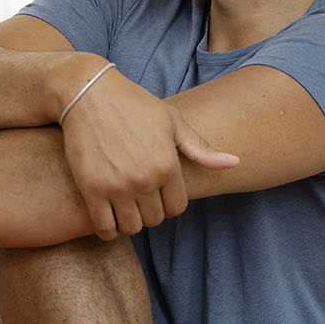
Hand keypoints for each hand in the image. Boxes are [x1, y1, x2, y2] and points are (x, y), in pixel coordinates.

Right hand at [60, 70, 238, 238]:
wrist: (89, 94)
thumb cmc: (134, 105)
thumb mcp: (172, 122)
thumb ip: (201, 148)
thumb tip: (234, 162)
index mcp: (168, 165)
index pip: (177, 207)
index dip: (168, 203)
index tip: (158, 193)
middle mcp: (145, 179)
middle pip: (155, 219)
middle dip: (149, 211)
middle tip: (139, 198)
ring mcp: (117, 186)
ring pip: (132, 227)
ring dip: (130, 222)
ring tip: (124, 208)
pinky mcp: (91, 189)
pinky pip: (104, 228)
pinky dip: (108, 229)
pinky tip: (107, 217)